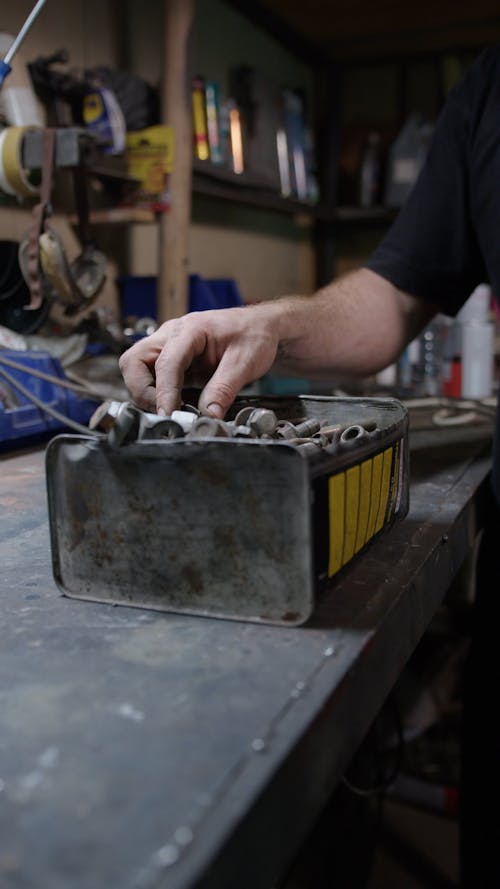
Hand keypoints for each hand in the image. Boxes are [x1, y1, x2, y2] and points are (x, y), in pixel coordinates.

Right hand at [119, 305, 279, 416]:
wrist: (261, 327)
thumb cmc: (253, 336)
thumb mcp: (245, 363)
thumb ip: (224, 389)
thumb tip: (208, 415)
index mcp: (190, 329)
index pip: (165, 362)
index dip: (163, 392)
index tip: (169, 415)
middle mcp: (172, 335)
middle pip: (134, 361)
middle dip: (142, 390)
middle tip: (165, 411)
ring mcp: (168, 346)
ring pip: (136, 369)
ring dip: (147, 393)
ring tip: (172, 410)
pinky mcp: (172, 360)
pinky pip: (151, 377)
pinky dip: (157, 394)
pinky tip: (177, 405)